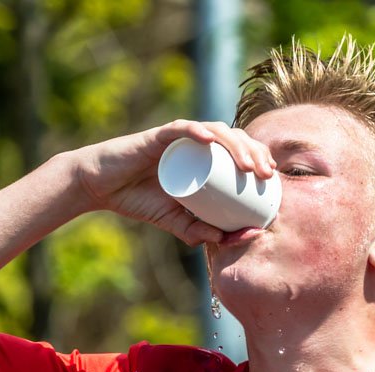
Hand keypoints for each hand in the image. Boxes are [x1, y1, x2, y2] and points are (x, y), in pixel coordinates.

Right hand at [69, 119, 276, 244]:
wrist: (103, 189)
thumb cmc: (140, 199)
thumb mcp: (176, 221)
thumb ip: (200, 231)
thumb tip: (231, 239)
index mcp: (204, 158)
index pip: (239, 151)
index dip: (259, 159)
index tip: (271, 179)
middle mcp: (195, 142)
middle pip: (234, 139)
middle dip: (255, 153)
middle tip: (265, 175)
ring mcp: (178, 138)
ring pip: (215, 132)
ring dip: (236, 145)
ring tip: (247, 165)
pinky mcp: (157, 136)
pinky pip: (181, 129)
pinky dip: (197, 132)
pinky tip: (211, 140)